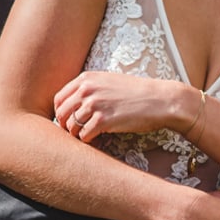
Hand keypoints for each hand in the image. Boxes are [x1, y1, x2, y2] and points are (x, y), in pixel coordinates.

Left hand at [54, 72, 185, 140]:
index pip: (59, 99)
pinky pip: (84, 136)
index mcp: (87, 78)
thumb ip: (90, 89)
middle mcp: (87, 89)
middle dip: (67, 126)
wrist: (161, 100)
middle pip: (61, 114)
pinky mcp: (103, 120)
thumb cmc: (137, 93)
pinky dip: (89, 141)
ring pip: (70, 127)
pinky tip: (99, 139)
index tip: (69, 122)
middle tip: (78, 133)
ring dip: (78, 135)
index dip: (61, 114)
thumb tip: (72, 106)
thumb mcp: (109, 82)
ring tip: (90, 136)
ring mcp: (94, 104)